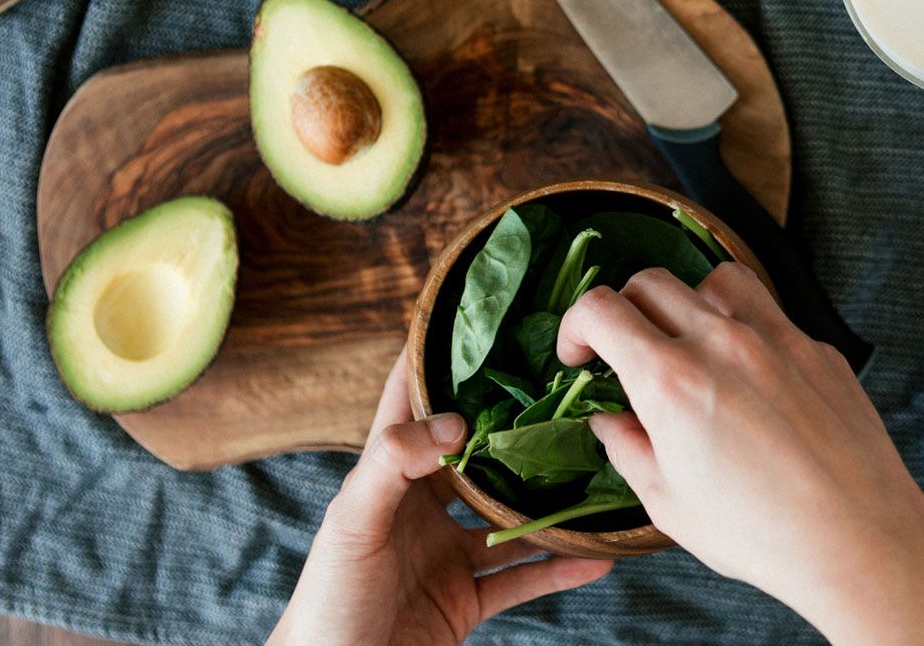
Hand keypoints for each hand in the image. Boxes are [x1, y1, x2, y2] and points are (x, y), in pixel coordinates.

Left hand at [266, 352, 611, 645]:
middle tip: (567, 392)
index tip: (484, 322)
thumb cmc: (326, 600)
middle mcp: (420, 508)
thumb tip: (453, 421)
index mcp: (385, 477)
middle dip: (517, 427)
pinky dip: (559, 568)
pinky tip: (597, 554)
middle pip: (477, 455)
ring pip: (509, 517)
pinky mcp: (464, 600)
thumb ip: (394, 466)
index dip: (439, 361)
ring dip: (549, 500)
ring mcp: (445, 553)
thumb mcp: (352, 523)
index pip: (409, 402)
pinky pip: (520, 579)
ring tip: (595, 472)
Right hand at [558, 263, 923, 645]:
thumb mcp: (668, 503)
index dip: (575, 325)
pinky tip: (749, 376)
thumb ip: (627, 447)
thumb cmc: (762, 533)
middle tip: (625, 351)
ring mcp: (777, 338)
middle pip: (651, 282)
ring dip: (689, 301)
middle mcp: (722, 342)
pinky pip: (770, 314)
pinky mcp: (818, 349)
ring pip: (716, 279)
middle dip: (623, 310)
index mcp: (671, 380)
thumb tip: (608, 419)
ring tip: (690, 345)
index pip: (601, 308)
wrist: (859, 540)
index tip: (579, 353)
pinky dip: (745, 330)